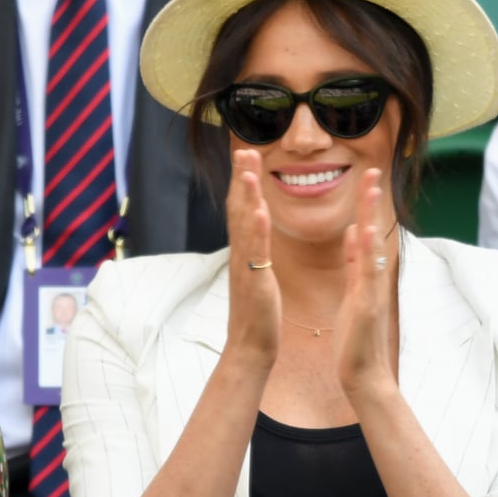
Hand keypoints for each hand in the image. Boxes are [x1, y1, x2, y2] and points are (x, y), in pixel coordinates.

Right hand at [225, 149, 280, 367]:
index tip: (246, 155)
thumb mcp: (258, 277)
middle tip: (244, 149)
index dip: (242, 183)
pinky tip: (260, 209)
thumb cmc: (258, 315)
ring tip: (248, 168)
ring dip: (245, 194)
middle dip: (240, 178)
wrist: (251, 347)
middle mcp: (239, 256)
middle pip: (237, 210)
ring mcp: (245, 268)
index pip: (241, 211)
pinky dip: (257, 229)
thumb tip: (256, 236)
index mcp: (244, 254)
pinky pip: (255, 252)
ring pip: (243, 225)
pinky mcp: (255, 283)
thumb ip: (256, 254)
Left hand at [336, 168, 393, 396]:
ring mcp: (372, 290)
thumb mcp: (354, 292)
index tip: (365, 177)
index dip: (364, 205)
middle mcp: (371, 278)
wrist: (363, 373)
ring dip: (372, 216)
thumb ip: (355, 262)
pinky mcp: (367, 305)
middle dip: (371, 201)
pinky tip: (366, 231)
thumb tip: (356, 231)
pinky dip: (367, 251)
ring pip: (372, 247)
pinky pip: (366, 274)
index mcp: (363, 274)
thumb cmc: (356, 337)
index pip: (364, 232)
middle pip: (372, 232)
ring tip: (371, 187)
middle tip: (372, 169)